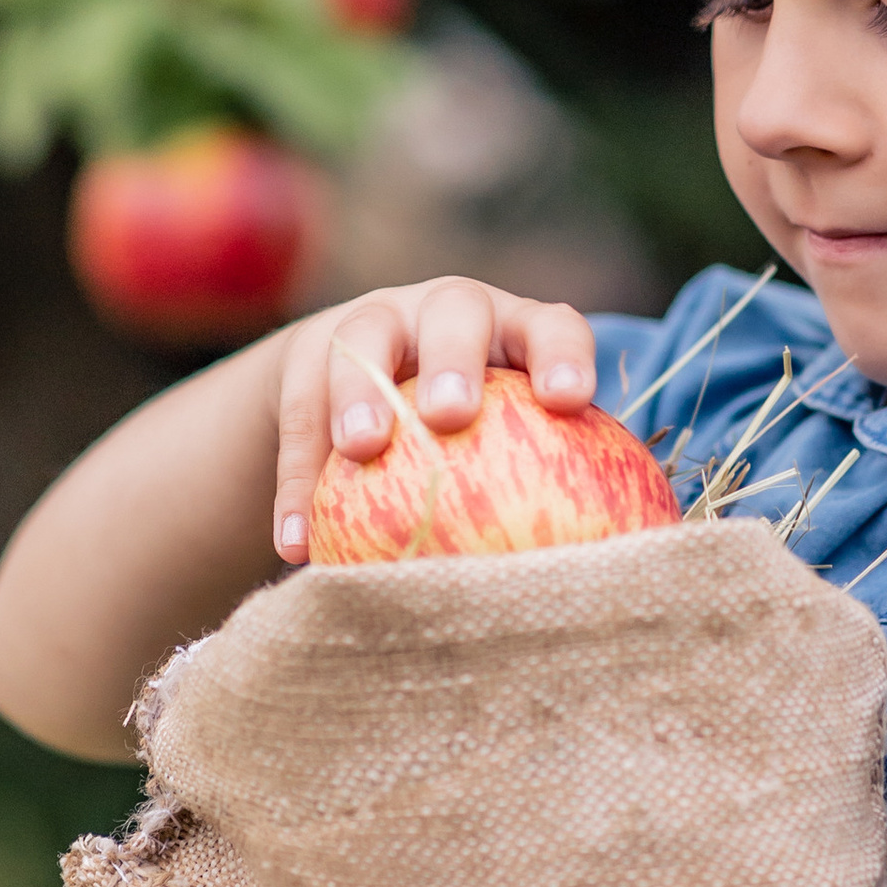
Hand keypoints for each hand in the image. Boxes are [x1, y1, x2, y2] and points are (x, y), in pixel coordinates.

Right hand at [270, 275, 599, 564]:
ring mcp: (378, 321)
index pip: (552, 328)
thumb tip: (589, 576)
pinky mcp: (314, 352)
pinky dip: (297, 480)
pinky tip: (297, 542)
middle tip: (451, 415)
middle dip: (454, 360)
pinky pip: (300, 414)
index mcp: (516, 329)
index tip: (566, 401)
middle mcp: (448, 310)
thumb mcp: (514, 437)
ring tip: (361, 450)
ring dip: (361, 394)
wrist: (369, 376)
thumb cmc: (481, 436)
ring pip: (365, 338)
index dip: (563, 356)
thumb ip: (547, 485)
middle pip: (454, 314)